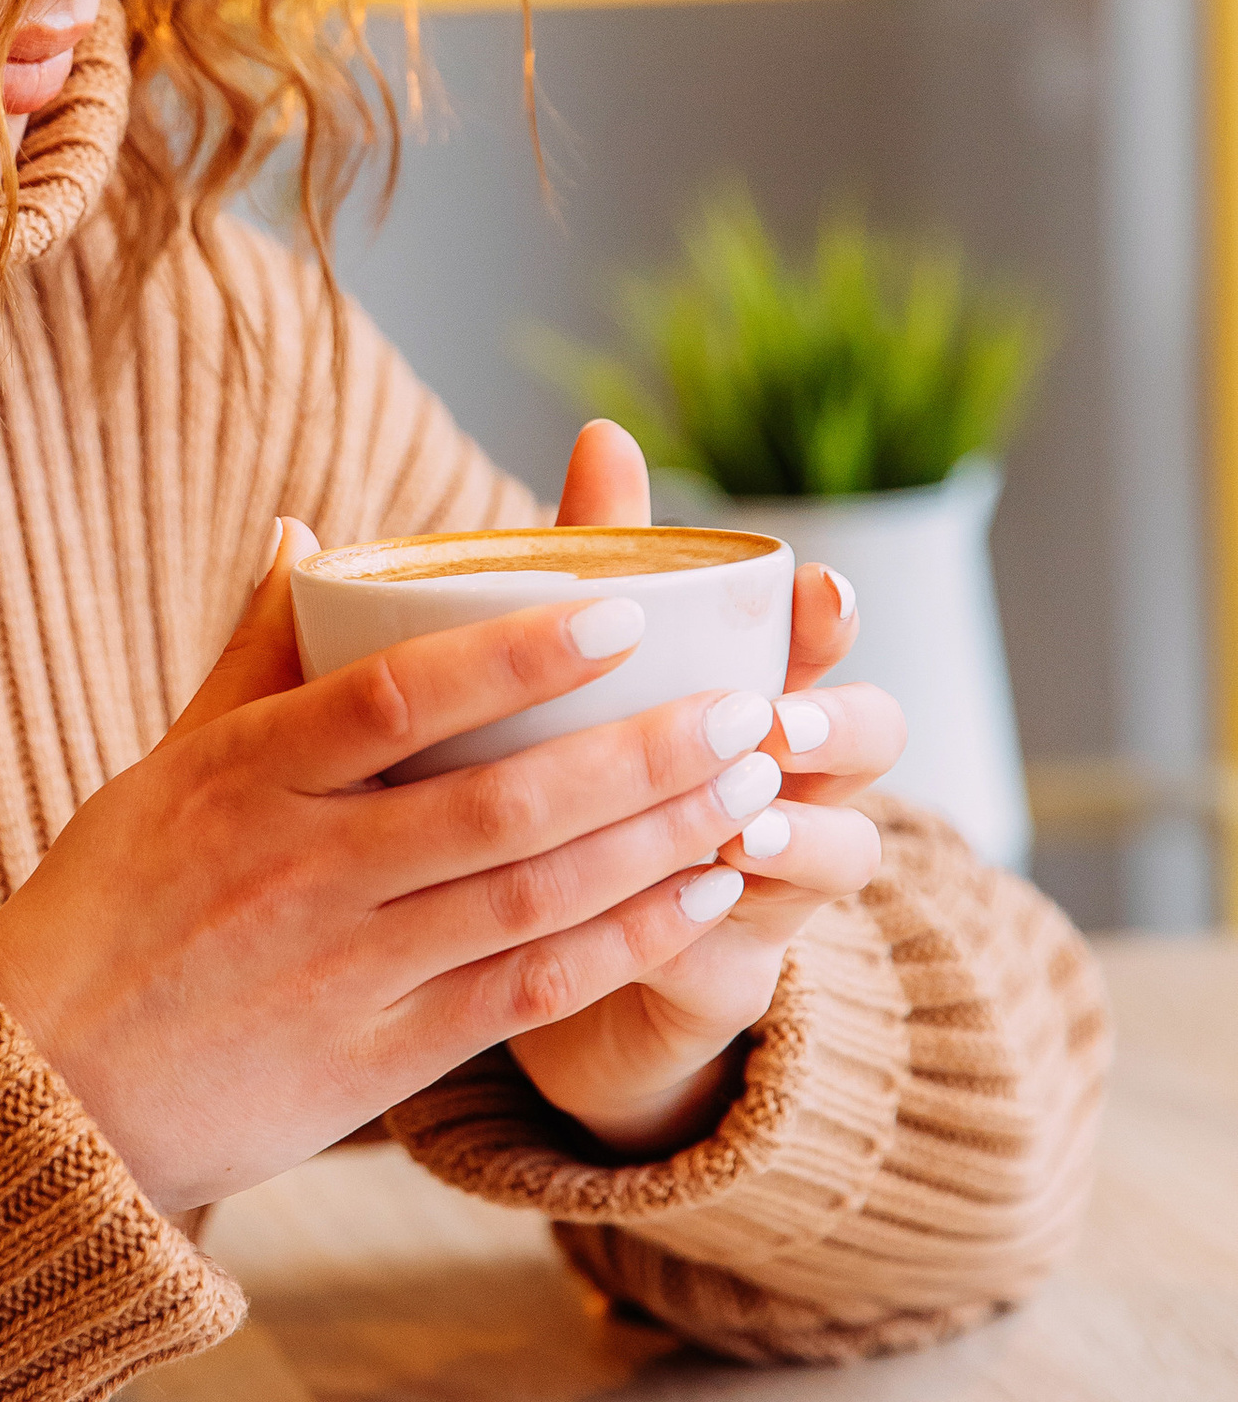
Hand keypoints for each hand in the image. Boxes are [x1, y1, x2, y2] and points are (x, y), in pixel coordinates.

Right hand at [0, 508, 829, 1214]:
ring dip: (657, 843)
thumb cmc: (103, 912)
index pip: (398, 695)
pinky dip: (620, 942)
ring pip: (532, 898)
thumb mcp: (160, 769)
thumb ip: (249, 654)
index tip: (623, 608)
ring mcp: (342, 969)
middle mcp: (299, 868)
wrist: (43, 1096)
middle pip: (501, 802)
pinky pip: (523, 994)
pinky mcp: (374, 1061)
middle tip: (748, 709)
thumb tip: (311, 531)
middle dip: (640, 754)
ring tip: (755, 788)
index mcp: (243, 775)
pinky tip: (699, 895)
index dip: (518, 652)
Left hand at [505, 422, 906, 1158]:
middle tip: (783, 722)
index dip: (831, 620)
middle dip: (845, 725)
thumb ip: (602, 558)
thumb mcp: (581, 666)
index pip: (824, 640)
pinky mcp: (725, 970)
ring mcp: (773, 880)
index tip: (816, 592)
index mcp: (756, 690)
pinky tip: (683, 902)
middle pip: (875, 742)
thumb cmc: (571, 771)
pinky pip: (752, 951)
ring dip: (807, 833)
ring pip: (849, 850)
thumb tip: (605, 431)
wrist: (525, 937)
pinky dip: (725, 923)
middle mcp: (790, 780)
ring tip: (744, 824)